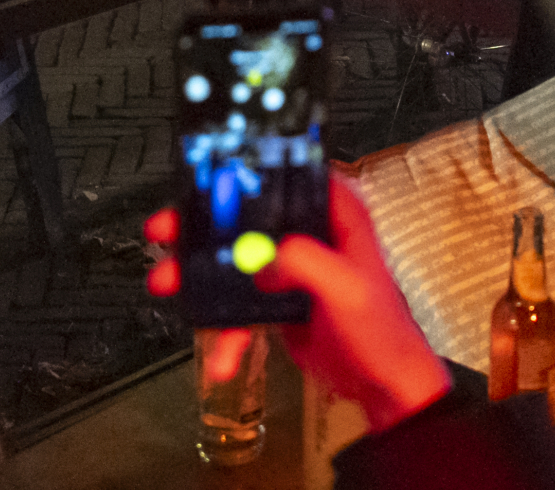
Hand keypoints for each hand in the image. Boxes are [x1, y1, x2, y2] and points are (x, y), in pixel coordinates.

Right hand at [145, 171, 452, 434]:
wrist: (383, 386)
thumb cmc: (384, 333)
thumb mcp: (348, 287)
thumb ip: (306, 261)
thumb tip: (264, 254)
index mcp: (335, 217)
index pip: (289, 175)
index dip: (249, 169)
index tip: (209, 171)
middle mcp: (310, 235)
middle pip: (246, 216)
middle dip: (202, 224)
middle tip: (169, 229)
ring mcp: (291, 268)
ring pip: (234, 259)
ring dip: (200, 276)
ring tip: (171, 285)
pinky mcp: (278, 299)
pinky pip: (239, 305)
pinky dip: (225, 329)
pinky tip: (221, 352)